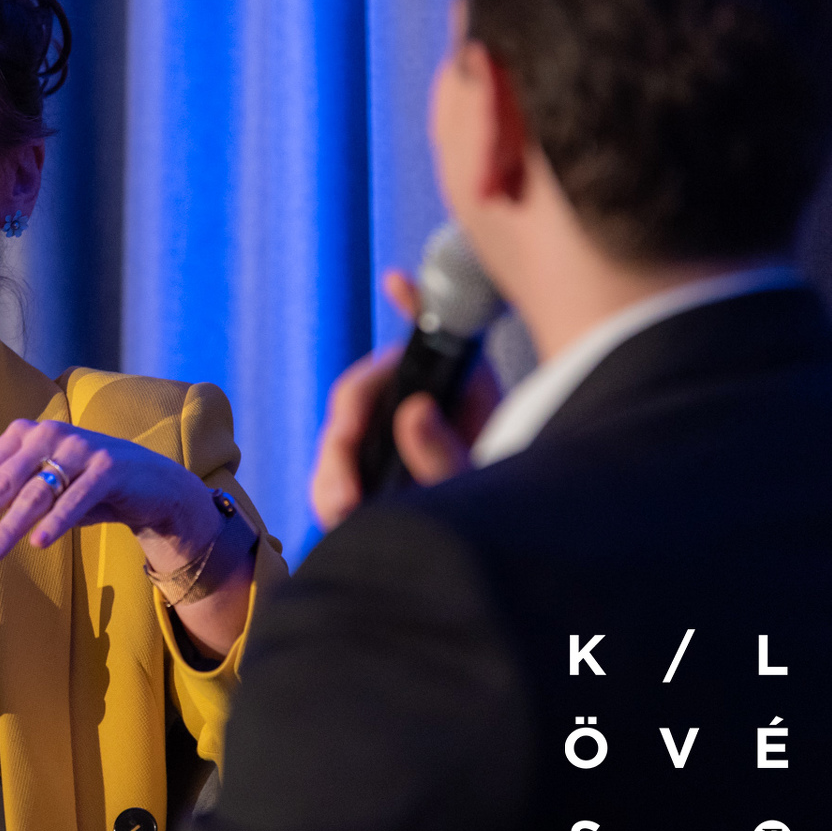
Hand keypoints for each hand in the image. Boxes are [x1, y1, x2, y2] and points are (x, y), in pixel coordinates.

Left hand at [0, 419, 219, 565]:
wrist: (148, 483)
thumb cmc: (83, 486)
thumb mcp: (40, 486)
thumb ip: (4, 492)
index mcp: (25, 435)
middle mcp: (49, 434)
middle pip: (3, 482)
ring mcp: (80, 448)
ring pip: (36, 493)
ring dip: (9, 527)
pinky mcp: (108, 467)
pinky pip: (77, 499)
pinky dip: (56, 522)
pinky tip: (38, 543)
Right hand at [309, 269, 499, 529]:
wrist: (501, 549)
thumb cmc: (501, 512)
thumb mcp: (482, 483)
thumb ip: (449, 452)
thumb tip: (414, 412)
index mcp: (457, 393)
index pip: (430, 340)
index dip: (415, 301)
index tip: (399, 281)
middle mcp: (418, 402)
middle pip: (362, 395)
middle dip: (344, 433)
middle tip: (346, 476)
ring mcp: (391, 433)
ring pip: (341, 436)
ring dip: (332, 469)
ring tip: (339, 509)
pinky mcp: (373, 466)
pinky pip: (338, 470)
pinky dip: (330, 489)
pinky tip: (334, 513)